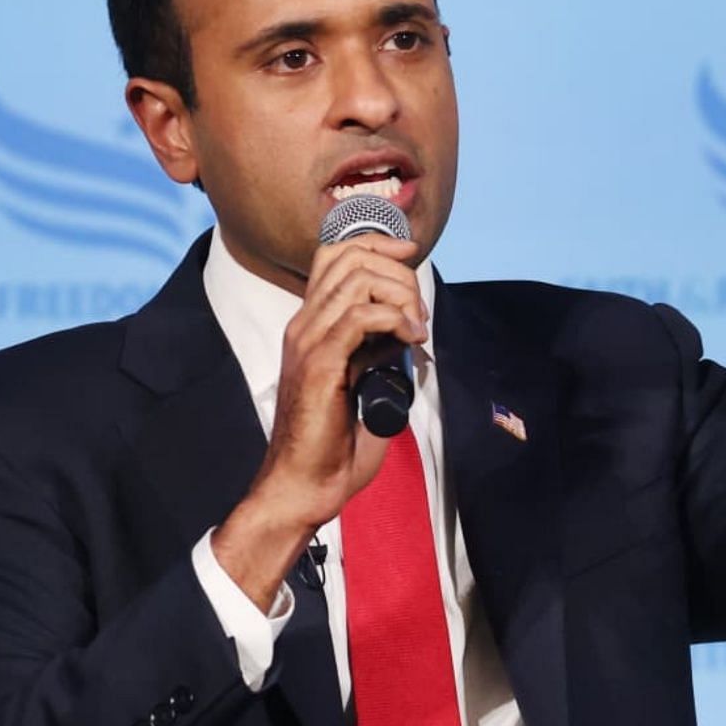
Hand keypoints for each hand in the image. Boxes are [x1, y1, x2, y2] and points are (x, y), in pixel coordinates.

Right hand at [211, 234, 428, 610]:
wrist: (307, 483)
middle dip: (399, 271)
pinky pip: (360, 317)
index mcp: (312, 325)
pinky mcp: (320, 364)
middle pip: (350, 257)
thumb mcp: (366, 379)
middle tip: (420, 312)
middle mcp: (305, 324)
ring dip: (402, 295)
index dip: (377, 243)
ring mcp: (308, 341)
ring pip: (358, 280)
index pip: (335, 255)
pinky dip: (396, 319)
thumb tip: (408, 327)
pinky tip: (413, 340)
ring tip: (418, 328)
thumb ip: (379, 348)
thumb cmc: (336, 442)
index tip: (412, 253)